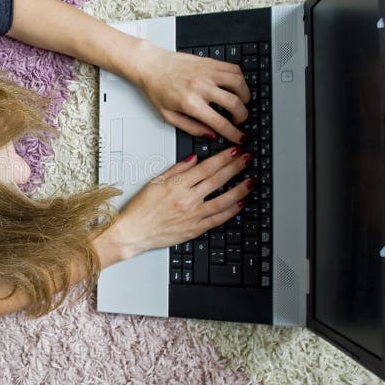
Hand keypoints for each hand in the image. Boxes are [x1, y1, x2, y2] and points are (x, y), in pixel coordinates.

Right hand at [110, 147, 253, 255]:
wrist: (133, 232)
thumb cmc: (140, 209)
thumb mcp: (155, 182)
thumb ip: (177, 169)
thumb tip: (194, 159)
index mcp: (176, 185)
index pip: (206, 167)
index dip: (223, 158)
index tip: (234, 151)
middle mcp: (187, 199)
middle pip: (217, 180)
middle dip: (235, 167)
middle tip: (248, 159)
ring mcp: (192, 215)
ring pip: (222, 200)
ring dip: (239, 189)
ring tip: (251, 180)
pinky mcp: (194, 229)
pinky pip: (217, 219)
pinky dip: (231, 211)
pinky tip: (241, 203)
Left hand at [131, 40, 249, 143]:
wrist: (150, 65)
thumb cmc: (156, 89)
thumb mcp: (168, 116)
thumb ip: (191, 128)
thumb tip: (210, 134)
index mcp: (190, 103)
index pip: (220, 122)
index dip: (234, 133)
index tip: (240, 138)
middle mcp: (201, 86)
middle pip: (235, 103)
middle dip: (243, 116)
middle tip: (239, 120)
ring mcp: (207, 72)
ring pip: (239, 83)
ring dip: (246, 96)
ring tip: (241, 103)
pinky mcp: (210, 62)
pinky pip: (234, 69)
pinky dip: (240, 79)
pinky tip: (236, 87)